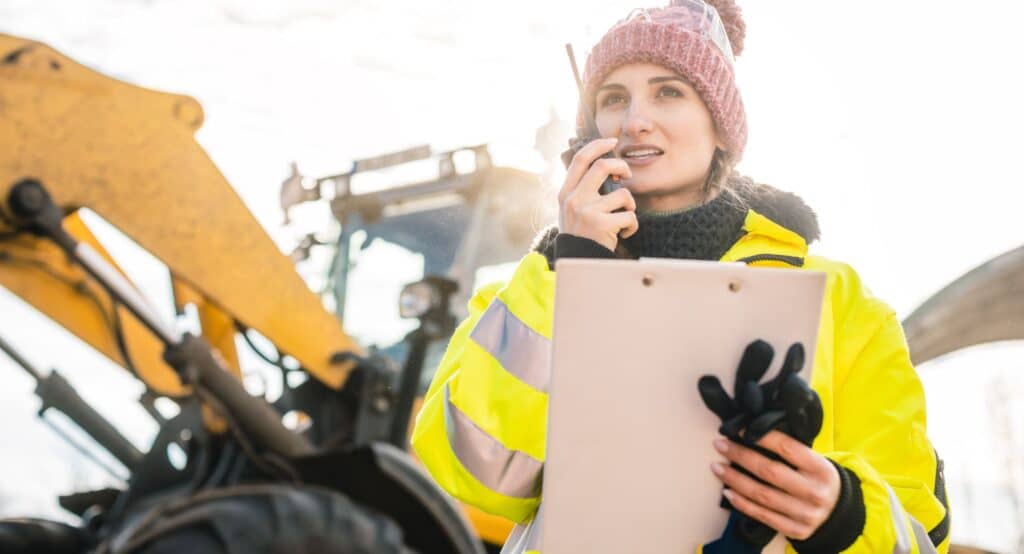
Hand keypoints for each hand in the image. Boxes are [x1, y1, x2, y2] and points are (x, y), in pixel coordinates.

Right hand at [558, 137, 637, 251]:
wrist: (577, 262)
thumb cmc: (579, 234)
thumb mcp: (571, 209)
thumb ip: (581, 189)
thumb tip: (604, 164)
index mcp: (566, 192)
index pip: (581, 159)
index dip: (598, 145)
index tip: (612, 141)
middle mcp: (574, 199)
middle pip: (603, 166)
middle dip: (622, 166)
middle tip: (626, 175)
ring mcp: (587, 211)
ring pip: (623, 194)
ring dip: (630, 206)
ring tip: (623, 218)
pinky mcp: (602, 225)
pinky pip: (629, 216)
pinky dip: (632, 226)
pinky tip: (623, 233)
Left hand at [711, 431, 839, 540]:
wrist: (839, 513)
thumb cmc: (818, 479)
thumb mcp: (815, 462)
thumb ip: (791, 451)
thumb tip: (753, 433)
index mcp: (821, 469)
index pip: (787, 448)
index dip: (760, 436)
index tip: (738, 428)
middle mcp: (814, 492)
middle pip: (769, 471)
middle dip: (740, 456)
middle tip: (720, 445)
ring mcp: (805, 513)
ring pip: (762, 495)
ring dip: (734, 480)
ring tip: (717, 467)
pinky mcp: (796, 530)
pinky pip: (763, 516)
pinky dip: (742, 503)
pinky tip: (728, 492)